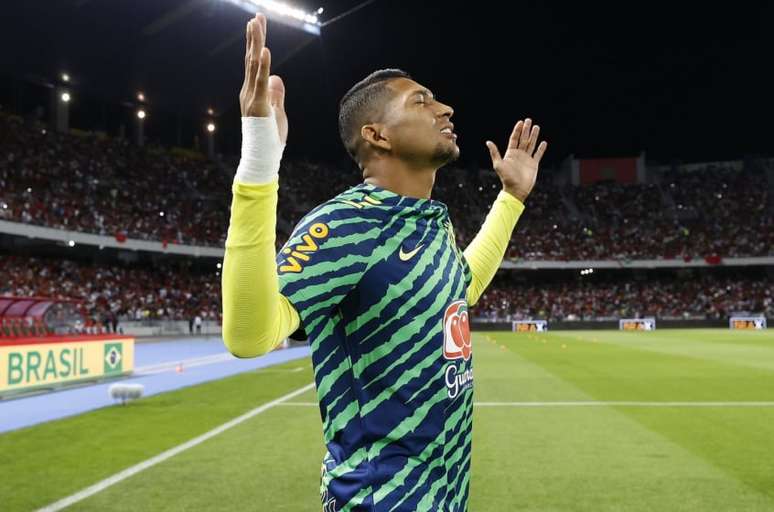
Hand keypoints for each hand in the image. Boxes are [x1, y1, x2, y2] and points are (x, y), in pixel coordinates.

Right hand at [239, 13, 287, 144]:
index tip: (257, 23)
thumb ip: (276, 94)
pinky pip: (261, 82)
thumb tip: (277, 77)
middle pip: (252, 59)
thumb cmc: (269, 139)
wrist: (261, 159)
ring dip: (256, 44)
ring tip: (256, 24)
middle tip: (257, 17)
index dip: (256, 43)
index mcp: (253, 92)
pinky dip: (264, 66)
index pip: (255, 63)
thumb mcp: (277, 112)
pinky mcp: (258, 105)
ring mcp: (251, 98)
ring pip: (254, 66)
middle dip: (255, 37)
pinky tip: (265, 51)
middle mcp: (248, 91)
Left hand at [486, 118, 546, 201]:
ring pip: (531, 144)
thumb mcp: (498, 164)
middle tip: (529, 120)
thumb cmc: (506, 178)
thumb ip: (495, 153)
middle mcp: (519, 154)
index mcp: (510, 153)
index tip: (520, 122)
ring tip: (536, 127)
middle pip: (523, 139)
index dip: (517, 130)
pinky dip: (541, 149)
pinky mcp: (534, 164)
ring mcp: (526, 159)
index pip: (514, 139)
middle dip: (526, 130)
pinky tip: (543, 142)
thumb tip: (488, 142)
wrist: (516, 189)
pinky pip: (538, 154)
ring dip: (534, 136)